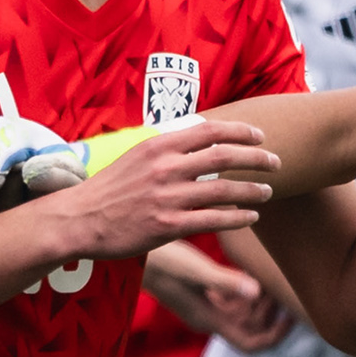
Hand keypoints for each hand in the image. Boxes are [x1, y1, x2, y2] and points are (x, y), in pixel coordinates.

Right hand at [32, 117, 274, 261]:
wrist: (78, 219)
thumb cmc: (108, 189)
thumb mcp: (135, 156)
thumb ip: (167, 148)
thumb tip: (197, 137)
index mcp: (158, 145)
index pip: (210, 130)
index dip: (241, 131)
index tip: (260, 136)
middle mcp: (165, 168)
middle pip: (225, 156)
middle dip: (257, 158)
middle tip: (277, 162)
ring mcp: (167, 198)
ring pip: (224, 189)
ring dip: (252, 190)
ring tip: (268, 192)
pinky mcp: (167, 226)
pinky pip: (213, 220)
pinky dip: (237, 218)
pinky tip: (251, 218)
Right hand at [146, 238, 292, 350]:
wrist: (127, 253)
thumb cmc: (160, 261)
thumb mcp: (195, 270)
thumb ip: (225, 281)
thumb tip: (257, 290)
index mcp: (209, 320)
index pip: (250, 344)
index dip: (275, 336)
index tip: (291, 315)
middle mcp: (208, 318)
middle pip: (250, 329)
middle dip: (269, 313)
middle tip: (279, 285)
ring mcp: (203, 306)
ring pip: (241, 314)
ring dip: (258, 300)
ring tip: (267, 274)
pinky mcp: (198, 292)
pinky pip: (230, 300)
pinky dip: (245, 290)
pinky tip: (249, 267)